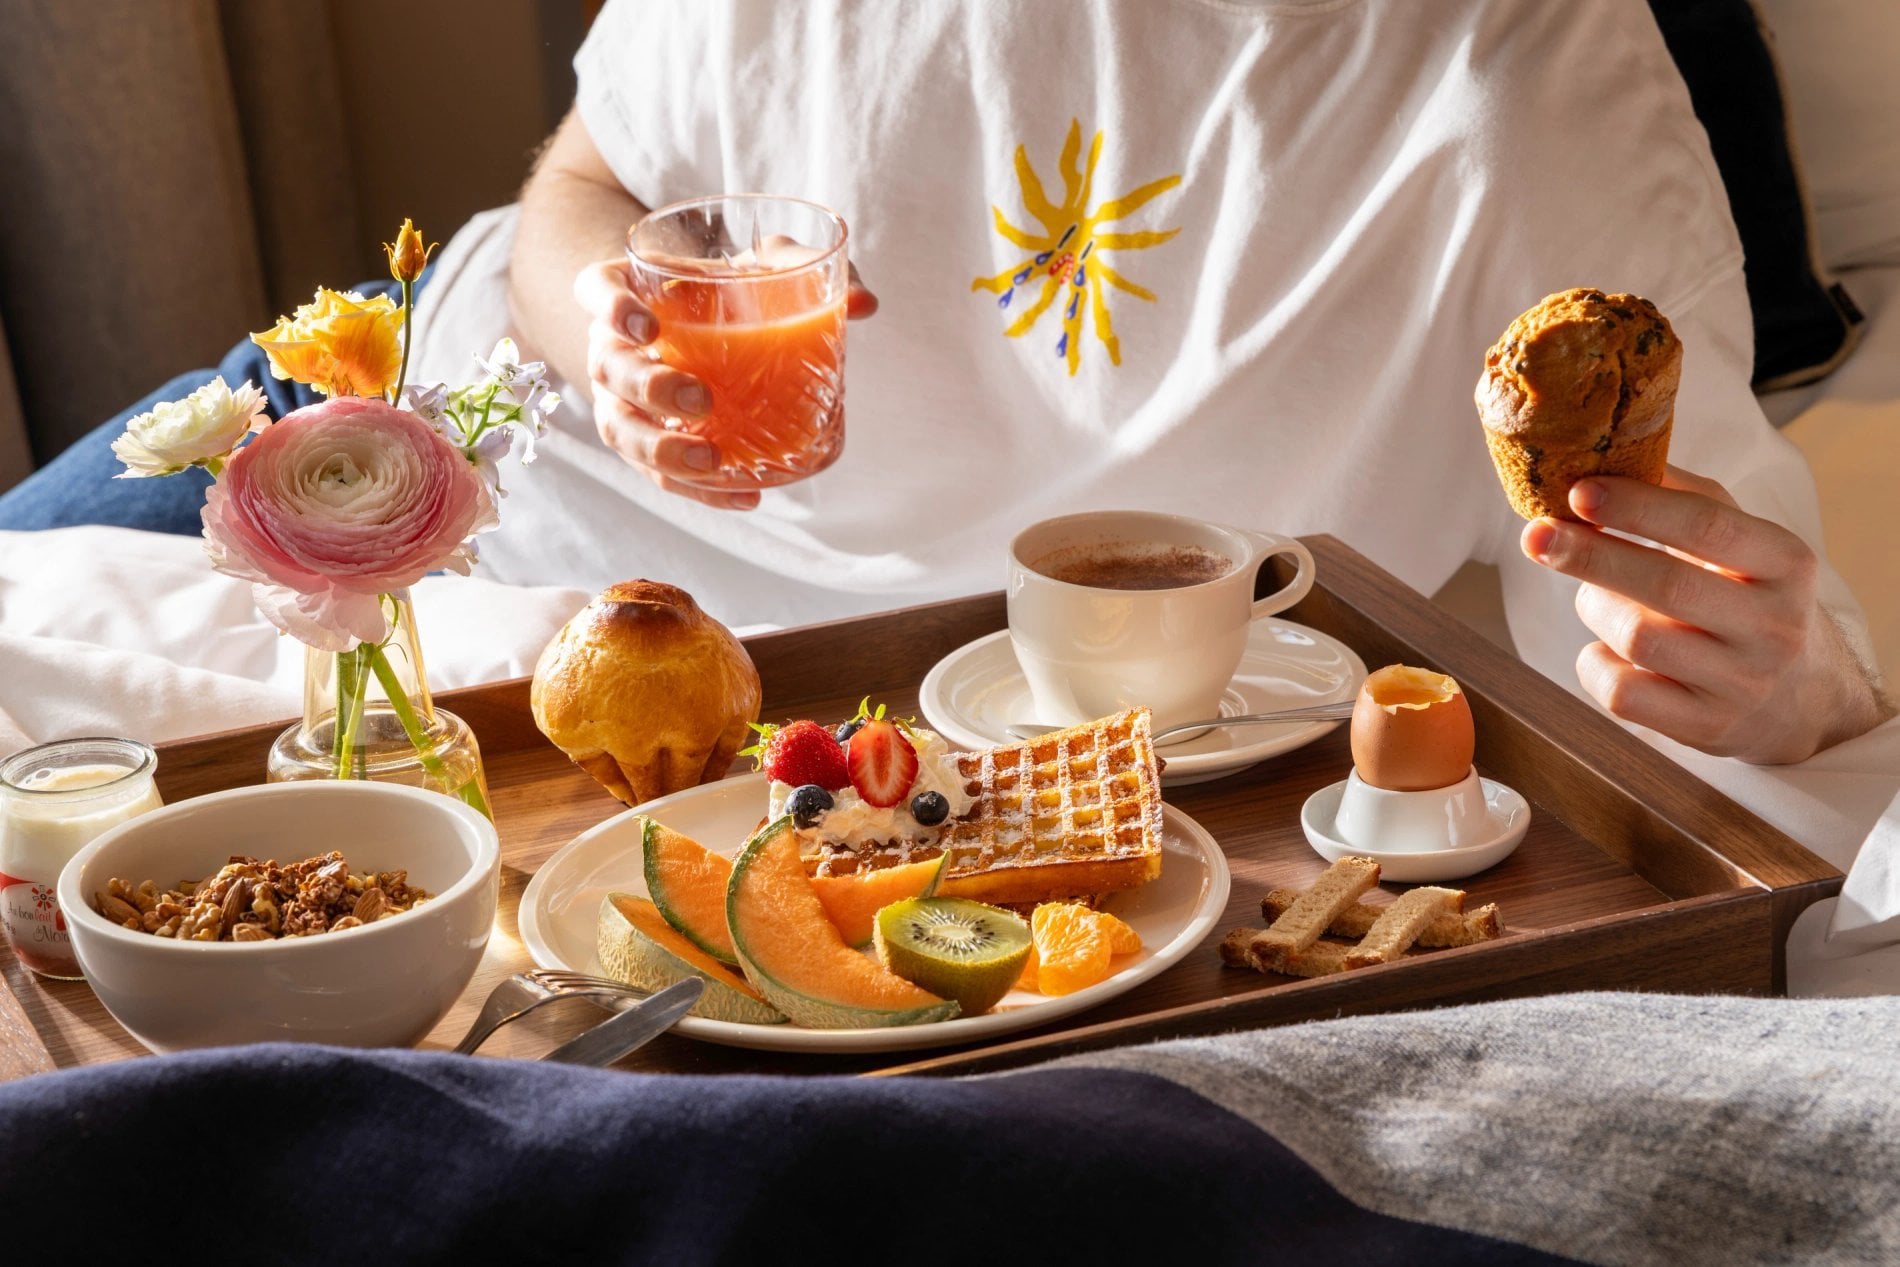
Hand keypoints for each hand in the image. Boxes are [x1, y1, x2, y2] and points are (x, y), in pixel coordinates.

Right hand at [573, 257, 878, 510]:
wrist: (699, 326)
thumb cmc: (725, 290)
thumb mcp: (759, 266)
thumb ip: (803, 269)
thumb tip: (864, 302)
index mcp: (628, 291)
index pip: (595, 289)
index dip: (609, 307)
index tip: (645, 323)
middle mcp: (612, 346)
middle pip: (608, 368)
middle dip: (648, 388)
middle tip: (700, 399)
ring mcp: (622, 399)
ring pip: (620, 430)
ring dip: (661, 452)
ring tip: (712, 461)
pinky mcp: (647, 442)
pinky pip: (658, 474)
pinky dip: (700, 491)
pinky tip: (745, 497)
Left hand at [1521, 465, 1891, 763]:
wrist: (1798, 697)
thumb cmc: (1748, 598)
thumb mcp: (1742, 543)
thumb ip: (1685, 497)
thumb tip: (1608, 457)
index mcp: (1785, 562)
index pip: (1707, 527)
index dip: (1636, 507)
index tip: (1578, 491)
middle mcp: (1773, 625)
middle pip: (1666, 586)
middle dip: (1590, 556)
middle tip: (1536, 535)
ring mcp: (1742, 683)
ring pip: (1637, 639)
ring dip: (1595, 608)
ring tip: (1594, 597)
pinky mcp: (1707, 727)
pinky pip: (1622, 692)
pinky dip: (1596, 663)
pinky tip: (1606, 650)